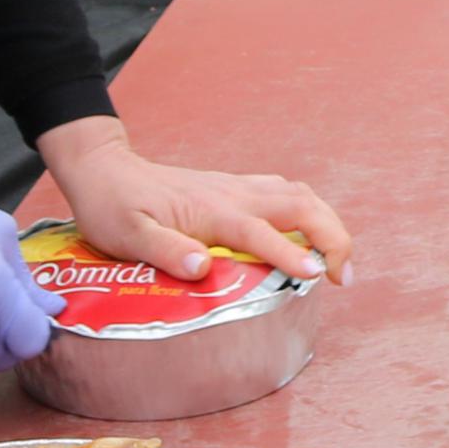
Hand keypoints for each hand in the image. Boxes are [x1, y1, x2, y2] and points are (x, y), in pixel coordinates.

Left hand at [44, 116, 350, 286]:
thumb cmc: (114, 208)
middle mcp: (234, 195)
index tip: (318, 275)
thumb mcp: (127, 236)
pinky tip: (307, 231)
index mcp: (212, 211)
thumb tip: (202, 268)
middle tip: (343, 276)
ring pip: (299, 196)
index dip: (293, 254)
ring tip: (336, 259)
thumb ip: (166, 250)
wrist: (105, 171)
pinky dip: (309, 211)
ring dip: (326, 223)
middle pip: (301, 206)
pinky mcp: (234, 188)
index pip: (263, 233)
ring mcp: (237, 188)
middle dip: (333, 236)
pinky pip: (285, 193)